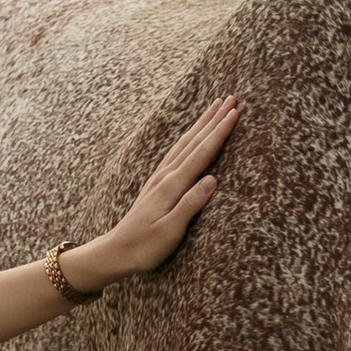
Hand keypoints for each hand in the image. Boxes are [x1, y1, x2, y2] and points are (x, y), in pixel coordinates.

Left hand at [72, 95, 237, 287]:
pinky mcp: (157, 184)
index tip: (235, 112)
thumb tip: (212, 179)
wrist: (116, 252)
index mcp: (172, 186)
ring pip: (185, 143)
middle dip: (214, 119)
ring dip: (201, 124)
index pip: (201, 153)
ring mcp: (159, 178)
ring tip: (215, 106)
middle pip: (194, 141)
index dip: (219, 132)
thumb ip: (191, 204)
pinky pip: (177, 152)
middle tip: (231, 98)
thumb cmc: (144, 247)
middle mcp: (165, 177)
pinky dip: (189, 138)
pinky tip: (192, 134)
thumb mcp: (170, 231)